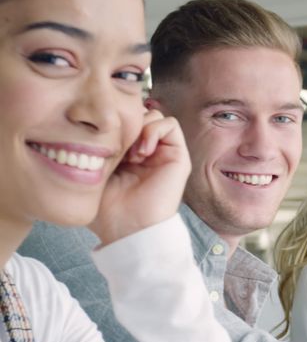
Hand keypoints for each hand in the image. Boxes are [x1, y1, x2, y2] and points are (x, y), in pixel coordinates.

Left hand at [90, 110, 190, 245]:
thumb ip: (97, 146)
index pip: (123, 120)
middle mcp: (148, 151)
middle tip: (117, 148)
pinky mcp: (178, 155)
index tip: (101, 144)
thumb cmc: (108, 208)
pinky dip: (154, 130)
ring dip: (140, 128)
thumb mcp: (94, 170)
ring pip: (154, 115)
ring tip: (131, 154)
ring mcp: (164, 152)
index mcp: (128, 154)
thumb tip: (98, 123)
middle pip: (139, 114)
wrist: (129, 228)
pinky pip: (170, 124)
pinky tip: (142, 152)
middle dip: (126, 124)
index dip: (113, 124)